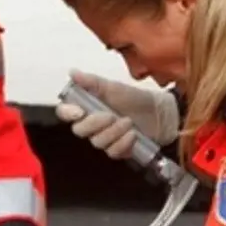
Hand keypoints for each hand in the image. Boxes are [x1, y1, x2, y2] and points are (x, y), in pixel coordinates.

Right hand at [55, 70, 179, 159]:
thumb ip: (92, 82)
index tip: (78, 112)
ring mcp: (104, 139)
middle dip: (96, 124)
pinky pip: (113, 152)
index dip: (67, 113)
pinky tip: (133, 135)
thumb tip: (72, 72)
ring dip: (114, 132)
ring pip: (98, 142)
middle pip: (80, 131)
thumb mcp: (113, 87)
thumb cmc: (135, 98)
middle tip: (112, 115)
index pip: (65, 113)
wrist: (159, 113)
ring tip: (129, 121)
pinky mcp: (117, 150)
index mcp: (87, 107)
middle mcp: (92, 125)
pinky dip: (124, 143)